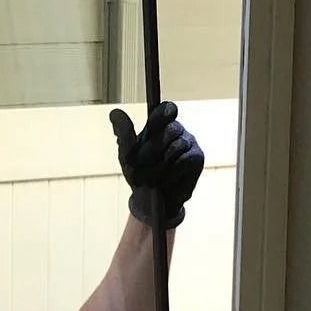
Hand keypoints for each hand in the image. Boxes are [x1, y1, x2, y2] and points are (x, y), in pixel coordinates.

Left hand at [109, 101, 205, 227]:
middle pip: (169, 130)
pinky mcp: (196, 158)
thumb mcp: (127, 155)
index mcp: (159, 125)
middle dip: (151, 149)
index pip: (165, 110)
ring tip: (150, 178)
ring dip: (159, 165)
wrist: (151, 201)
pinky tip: (165, 181)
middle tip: (140, 164)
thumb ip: (124, 134)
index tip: (153, 125)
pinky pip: (184, 161)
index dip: (162, 114)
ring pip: (176, 147)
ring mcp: (189, 143)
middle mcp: (177, 130)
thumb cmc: (140, 174)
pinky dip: (170, 173)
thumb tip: (114, 113)